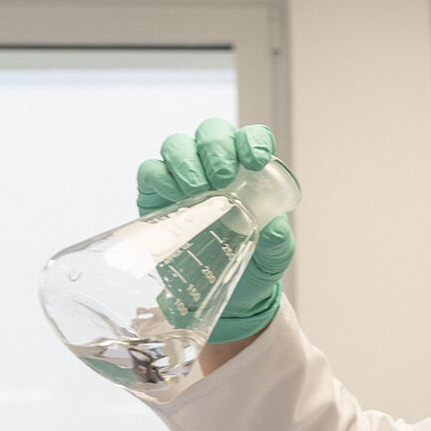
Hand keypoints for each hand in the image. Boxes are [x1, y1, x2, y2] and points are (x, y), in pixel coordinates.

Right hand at [135, 118, 294, 343]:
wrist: (224, 297)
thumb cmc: (254, 264)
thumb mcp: (274, 256)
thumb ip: (279, 241)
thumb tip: (274, 227)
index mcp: (251, 171)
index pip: (252, 137)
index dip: (252, 140)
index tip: (255, 160)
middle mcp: (216, 166)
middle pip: (211, 133)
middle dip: (216, 148)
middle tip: (222, 178)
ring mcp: (183, 177)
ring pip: (177, 145)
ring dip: (187, 161)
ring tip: (198, 190)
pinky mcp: (155, 195)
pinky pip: (151, 170)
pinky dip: (160, 176)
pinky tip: (175, 195)